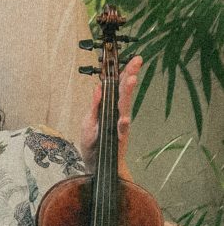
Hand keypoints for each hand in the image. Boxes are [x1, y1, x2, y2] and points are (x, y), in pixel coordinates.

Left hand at [81, 54, 141, 169]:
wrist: (96, 167)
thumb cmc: (93, 144)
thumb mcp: (89, 121)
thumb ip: (94, 105)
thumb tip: (98, 87)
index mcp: (110, 108)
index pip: (118, 87)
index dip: (125, 73)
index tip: (134, 59)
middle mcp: (117, 115)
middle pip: (124, 92)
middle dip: (130, 76)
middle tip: (137, 61)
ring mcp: (119, 127)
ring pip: (125, 107)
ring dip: (128, 93)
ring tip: (131, 79)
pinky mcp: (117, 140)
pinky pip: (121, 131)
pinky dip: (123, 124)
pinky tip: (125, 118)